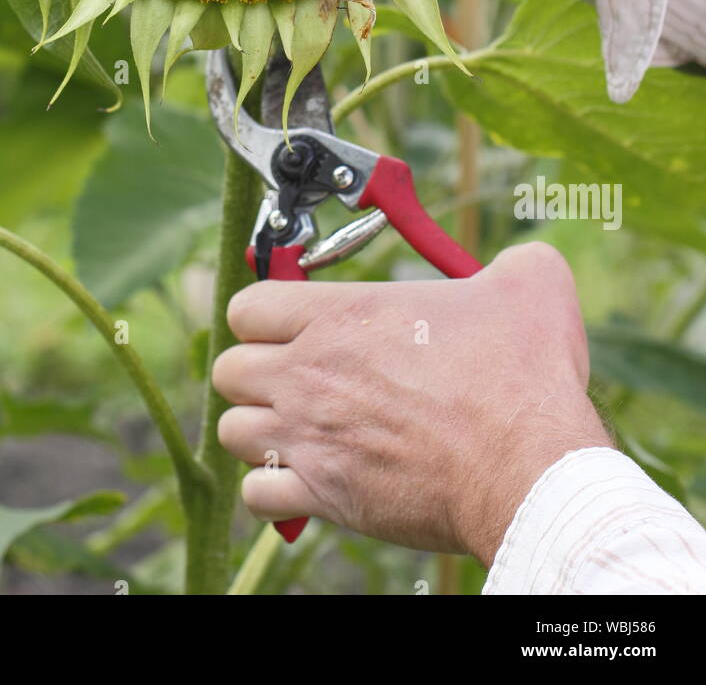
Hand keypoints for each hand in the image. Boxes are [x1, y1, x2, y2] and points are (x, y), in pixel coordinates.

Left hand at [212, 241, 611, 563]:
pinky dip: (274, 488)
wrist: (528, 470)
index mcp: (342, 315)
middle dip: (255, 372)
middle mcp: (309, 372)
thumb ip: (512, 261)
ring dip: (261, 429)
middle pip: (228, 368)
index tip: (290, 325)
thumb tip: (521, 262)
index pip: (248, 305)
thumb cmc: (523, 378)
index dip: (264, 313)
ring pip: (234, 430)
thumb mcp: (528, 284)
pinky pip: (257, 492)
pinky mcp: (323, 496)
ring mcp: (310, 436)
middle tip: (295, 378)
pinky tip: (308, 479)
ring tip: (299, 430)